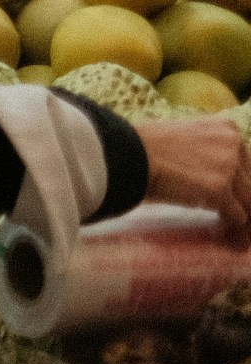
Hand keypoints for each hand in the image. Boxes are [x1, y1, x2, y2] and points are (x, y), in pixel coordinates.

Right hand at [145, 116, 250, 230]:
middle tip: (233, 220)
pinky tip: (223, 234)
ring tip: (232, 233)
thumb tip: (208, 177)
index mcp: (226, 129)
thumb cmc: (142, 147)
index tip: (234, 201)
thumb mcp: (183, 140)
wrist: (125, 153)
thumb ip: (204, 153)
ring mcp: (228, 167)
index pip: (246, 166)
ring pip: (249, 202)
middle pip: (250, 184)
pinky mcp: (219, 189)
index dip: (240, 186)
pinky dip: (232, 228)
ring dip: (241, 220)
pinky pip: (237, 216)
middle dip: (244, 204)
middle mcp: (233, 145)